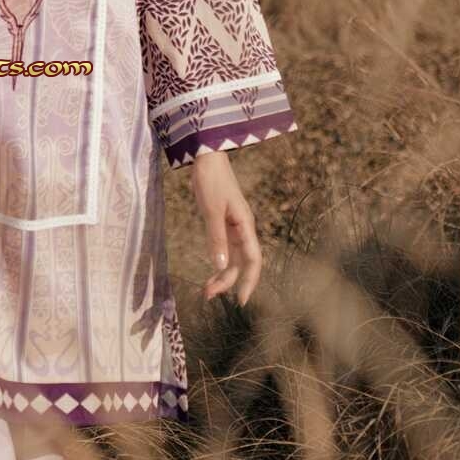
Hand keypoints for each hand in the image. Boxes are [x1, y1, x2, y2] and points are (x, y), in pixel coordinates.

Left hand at [189, 148, 262, 305]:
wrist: (207, 159)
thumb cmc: (211, 181)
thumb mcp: (211, 210)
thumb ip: (216, 238)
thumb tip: (222, 266)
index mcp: (245, 225)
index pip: (253, 260)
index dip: (250, 281)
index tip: (242, 301)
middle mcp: (242, 229)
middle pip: (242, 263)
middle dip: (228, 282)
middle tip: (209, 295)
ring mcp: (233, 226)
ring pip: (232, 258)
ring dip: (222, 274)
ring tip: (206, 290)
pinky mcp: (222, 223)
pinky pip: (224, 248)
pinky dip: (218, 262)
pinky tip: (210, 272)